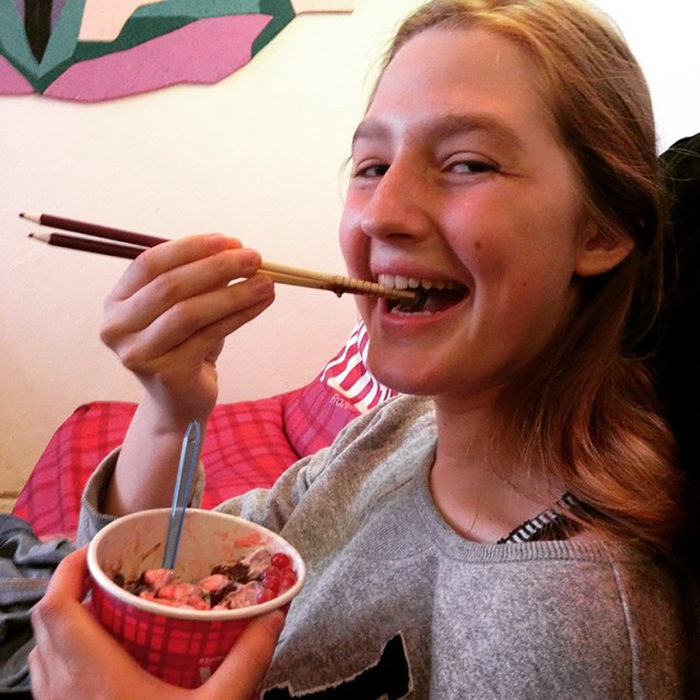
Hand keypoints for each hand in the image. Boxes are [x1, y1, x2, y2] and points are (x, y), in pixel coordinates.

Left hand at [30, 547, 283, 699]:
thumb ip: (247, 661)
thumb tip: (275, 616)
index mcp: (92, 677)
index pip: (57, 607)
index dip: (70, 569)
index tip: (101, 550)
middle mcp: (61, 691)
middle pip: (46, 621)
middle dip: (74, 586)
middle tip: (114, 574)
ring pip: (42, 649)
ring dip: (68, 619)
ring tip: (110, 607)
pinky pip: (47, 674)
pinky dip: (66, 650)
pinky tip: (104, 656)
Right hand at [100, 234, 274, 425]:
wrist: (180, 400)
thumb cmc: (184, 345)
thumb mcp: (186, 307)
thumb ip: (200, 280)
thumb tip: (238, 251)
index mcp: (116, 302)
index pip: (150, 263)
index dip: (191, 248)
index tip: (231, 241)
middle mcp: (117, 327)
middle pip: (170, 286)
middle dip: (217, 267)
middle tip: (255, 257)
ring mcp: (138, 353)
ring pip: (190, 312)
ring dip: (234, 293)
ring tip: (267, 282)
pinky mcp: (165, 373)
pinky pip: (209, 336)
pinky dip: (240, 316)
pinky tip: (262, 304)